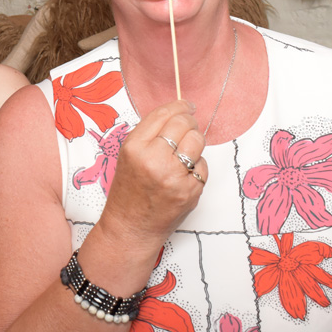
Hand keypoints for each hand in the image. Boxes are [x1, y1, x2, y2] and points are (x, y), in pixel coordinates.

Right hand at [100, 100, 206, 253]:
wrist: (131, 227)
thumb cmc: (129, 190)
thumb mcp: (128, 155)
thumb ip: (150, 134)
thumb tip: (179, 113)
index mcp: (134, 147)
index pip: (164, 114)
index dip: (180, 105)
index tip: (187, 105)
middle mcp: (153, 159)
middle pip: (184, 124)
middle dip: (189, 122)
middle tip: (188, 127)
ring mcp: (174, 176)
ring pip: (198, 141)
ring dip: (195, 143)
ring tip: (185, 152)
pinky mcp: (190, 191)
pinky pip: (203, 166)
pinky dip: (197, 167)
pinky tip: (184, 175)